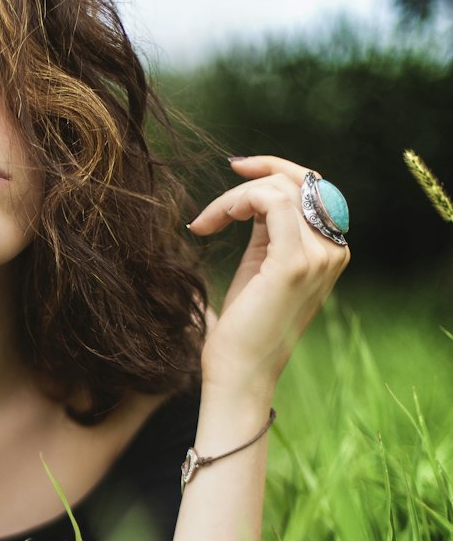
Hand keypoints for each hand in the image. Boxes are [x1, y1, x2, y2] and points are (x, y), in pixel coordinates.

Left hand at [188, 155, 349, 395]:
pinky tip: (212, 222)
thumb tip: (257, 192)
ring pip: (280, 189)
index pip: (315, 187)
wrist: (240, 371)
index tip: (238, 168)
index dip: (277, 169)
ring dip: (235, 196)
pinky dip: (236, 202)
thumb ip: (270, 228)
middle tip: (224, 177)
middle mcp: (334, 250)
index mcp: (331, 249)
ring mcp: (319, 256)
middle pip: (302, 181)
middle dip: (259, 172)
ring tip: (207, 221)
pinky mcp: (294, 262)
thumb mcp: (261, 264)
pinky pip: (270, 202)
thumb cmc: (244, 324)